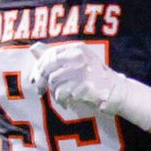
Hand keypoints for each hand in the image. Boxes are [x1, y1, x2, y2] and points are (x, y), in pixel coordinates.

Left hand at [33, 44, 150, 128]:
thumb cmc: (94, 78)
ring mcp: (82, 70)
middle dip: (40, 80)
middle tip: (40, 91)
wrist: (117, 92)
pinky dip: (61, 100)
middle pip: (48, 66)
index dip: (39, 66)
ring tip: (61, 97)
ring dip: (53, 93)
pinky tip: (66, 102)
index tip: (34, 78)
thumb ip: (56, 56)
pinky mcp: (83, 85)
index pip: (50, 53)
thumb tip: (33, 48)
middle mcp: (79, 56)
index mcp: (77, 48)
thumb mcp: (77, 62)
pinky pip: (61, 92)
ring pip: (53, 80)